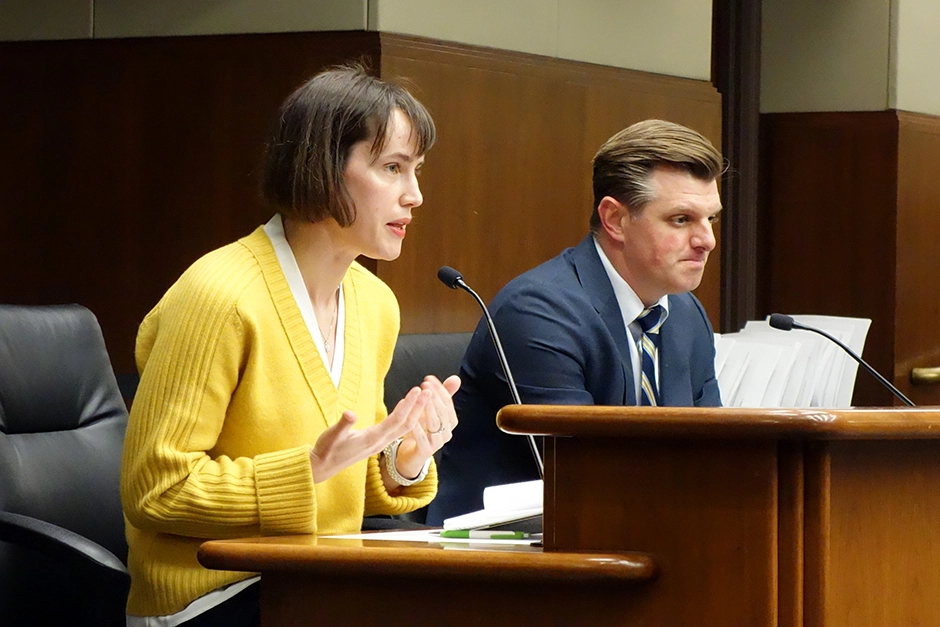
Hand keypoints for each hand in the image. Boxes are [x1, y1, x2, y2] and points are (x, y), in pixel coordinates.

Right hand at [309, 387, 426, 482]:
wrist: (323, 467)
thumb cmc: (327, 449)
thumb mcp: (332, 435)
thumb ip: (343, 424)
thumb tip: (350, 413)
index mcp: (372, 439)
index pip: (396, 420)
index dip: (408, 405)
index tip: (417, 391)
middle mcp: (380, 442)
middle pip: (406, 424)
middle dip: (418, 407)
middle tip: (429, 391)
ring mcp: (379, 444)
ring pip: (403, 428)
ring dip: (414, 412)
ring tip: (422, 397)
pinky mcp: (376, 444)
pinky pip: (396, 430)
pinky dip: (405, 418)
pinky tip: (406, 409)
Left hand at [393, 374, 460, 479]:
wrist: (413, 454)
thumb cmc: (423, 430)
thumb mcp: (432, 411)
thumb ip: (444, 396)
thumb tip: (456, 378)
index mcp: (450, 422)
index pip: (448, 403)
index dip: (440, 390)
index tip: (429, 379)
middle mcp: (447, 432)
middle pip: (443, 412)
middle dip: (434, 397)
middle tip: (424, 385)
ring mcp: (437, 442)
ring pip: (435, 424)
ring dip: (428, 409)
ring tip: (421, 397)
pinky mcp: (426, 451)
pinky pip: (422, 438)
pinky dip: (417, 427)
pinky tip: (412, 418)